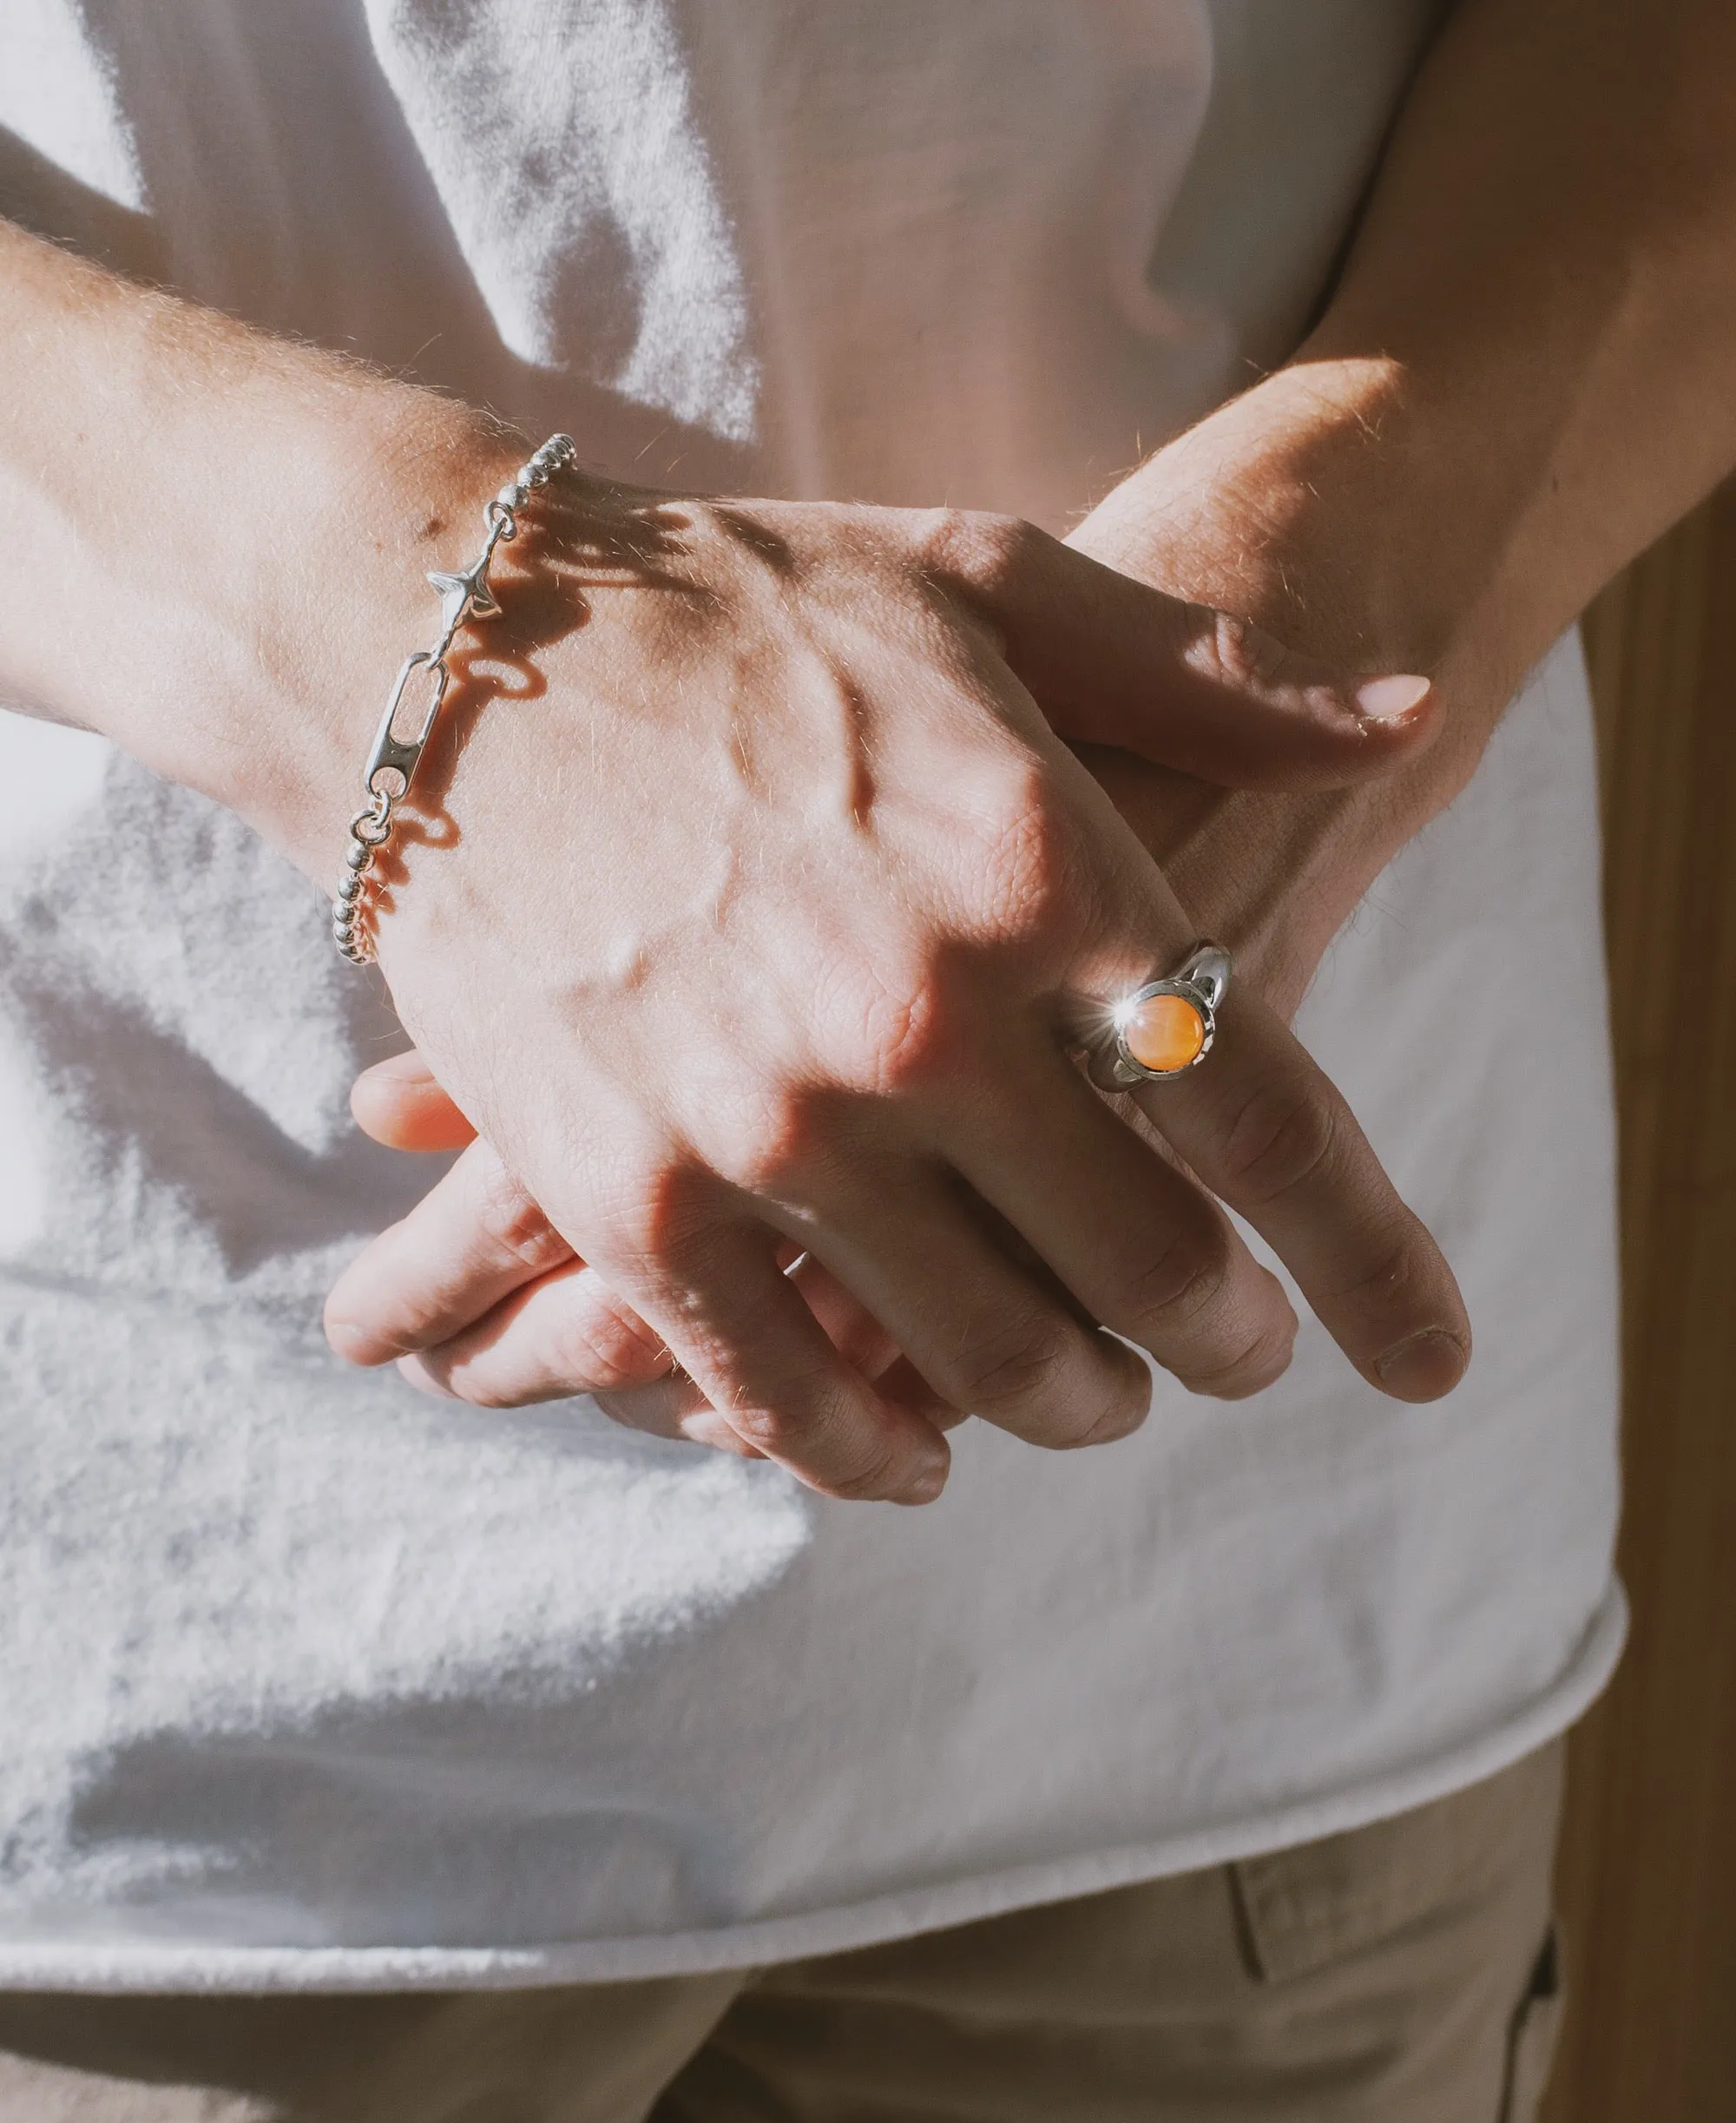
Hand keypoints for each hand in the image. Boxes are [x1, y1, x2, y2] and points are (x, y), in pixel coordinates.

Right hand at [323, 492, 1468, 1478]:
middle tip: (1237, 1348)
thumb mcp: (988, 585)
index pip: (1270, 1118)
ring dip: (1072, 1403)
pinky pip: (787, 1395)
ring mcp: (770, 1130)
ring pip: (991, 1359)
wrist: (448, 651)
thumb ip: (1208, 684)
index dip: (1372, 1259)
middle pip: (1154, 1272)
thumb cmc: (738, 611)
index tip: (1421, 1346)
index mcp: (1039, 868)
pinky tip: (919, 1453)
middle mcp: (924, 1022)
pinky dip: (874, 1450)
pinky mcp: (631, 1201)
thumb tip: (1405, 728)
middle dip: (1227, 1339)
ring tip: (1092, 1393)